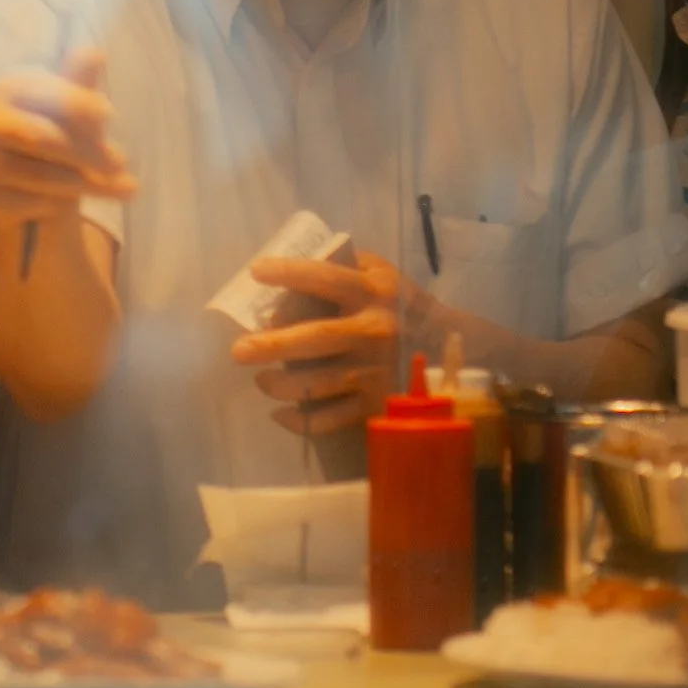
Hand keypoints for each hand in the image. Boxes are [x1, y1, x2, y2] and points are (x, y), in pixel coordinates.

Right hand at [0, 48, 135, 230]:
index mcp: (7, 90)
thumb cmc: (53, 130)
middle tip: (121, 163)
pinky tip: (74, 204)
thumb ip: (79, 82)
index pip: (45, 96)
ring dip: (87, 185)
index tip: (110, 114)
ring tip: (123, 188)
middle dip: (88, 153)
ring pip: (40, 177)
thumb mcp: (70, 105)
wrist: (24, 179)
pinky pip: (29, 204)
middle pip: (42, 138)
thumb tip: (94, 53)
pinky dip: (57, 206)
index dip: (79, 104)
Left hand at [232, 250, 431, 434]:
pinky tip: (281, 413)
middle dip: (273, 345)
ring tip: (262, 380)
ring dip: (281, 385)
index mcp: (373, 293)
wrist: (448, 348)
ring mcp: (375, 371)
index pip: (328, 279)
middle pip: (317, 338)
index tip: (256, 271)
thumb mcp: (380, 274)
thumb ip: (343, 266)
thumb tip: (286, 266)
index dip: (292, 273)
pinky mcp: (376, 403)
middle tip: (239, 350)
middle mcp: (374, 331)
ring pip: (319, 383)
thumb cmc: (399, 305)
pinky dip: (301, 420)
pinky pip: (331, 419)